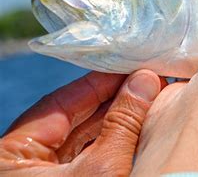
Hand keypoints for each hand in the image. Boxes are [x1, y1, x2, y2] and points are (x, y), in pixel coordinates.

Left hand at [0, 70, 162, 175]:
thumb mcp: (102, 169)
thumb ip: (123, 122)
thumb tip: (146, 80)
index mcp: (13, 153)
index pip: (61, 102)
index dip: (98, 81)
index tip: (131, 66)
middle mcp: (25, 161)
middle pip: (74, 116)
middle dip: (113, 98)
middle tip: (147, 80)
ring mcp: (47, 175)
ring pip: (85, 135)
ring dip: (118, 117)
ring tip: (149, 97)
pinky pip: (92, 153)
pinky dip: (116, 138)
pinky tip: (139, 123)